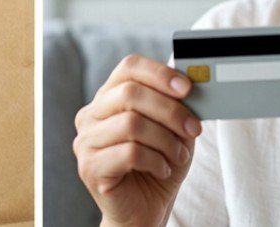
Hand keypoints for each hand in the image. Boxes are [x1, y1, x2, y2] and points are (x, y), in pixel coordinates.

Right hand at [74, 55, 202, 226]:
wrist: (144, 212)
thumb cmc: (157, 167)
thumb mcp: (173, 131)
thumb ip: (176, 106)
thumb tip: (191, 84)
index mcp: (108, 98)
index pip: (129, 68)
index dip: (159, 73)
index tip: (187, 88)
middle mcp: (91, 115)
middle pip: (131, 93)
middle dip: (170, 111)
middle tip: (193, 129)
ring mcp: (86, 141)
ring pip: (131, 123)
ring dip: (166, 140)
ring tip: (178, 156)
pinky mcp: (90, 167)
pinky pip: (130, 153)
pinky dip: (156, 161)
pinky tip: (163, 169)